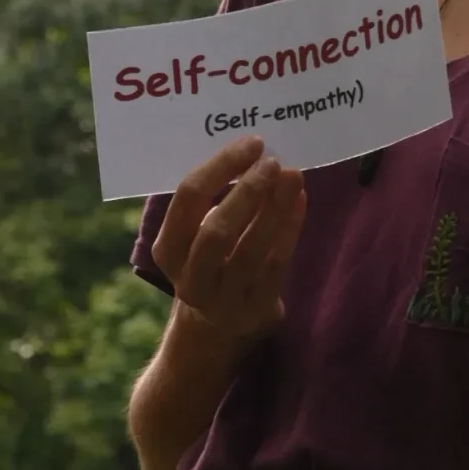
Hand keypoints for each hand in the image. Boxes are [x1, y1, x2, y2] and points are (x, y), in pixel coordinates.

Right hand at [150, 136, 306, 345]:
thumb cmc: (212, 259)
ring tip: (293, 175)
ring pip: (250, 250)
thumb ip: (216, 197)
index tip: (251, 144)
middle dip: (246, 191)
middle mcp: (190, 278)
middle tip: (272, 161)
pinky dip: (289, 229)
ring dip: (274, 208)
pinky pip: (275, 265)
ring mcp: (223, 299)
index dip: (220, 167)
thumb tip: (255, 152)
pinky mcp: (254, 310)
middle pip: (215, 230)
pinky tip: (300, 201)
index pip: (187, 199)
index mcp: (168, 250)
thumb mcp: (198, 233)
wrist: (219, 325)